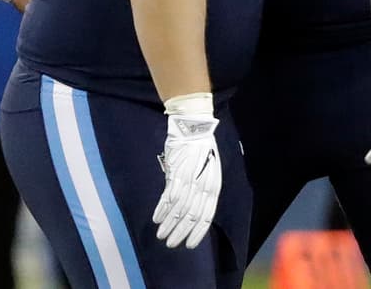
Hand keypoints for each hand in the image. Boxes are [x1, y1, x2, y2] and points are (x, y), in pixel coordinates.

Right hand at [153, 94, 220, 248]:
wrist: (193, 125)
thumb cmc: (199, 147)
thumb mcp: (205, 169)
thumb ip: (198, 187)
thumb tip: (186, 203)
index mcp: (213, 186)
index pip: (207, 217)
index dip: (197, 233)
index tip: (188, 245)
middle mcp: (203, 186)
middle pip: (192, 217)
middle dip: (180, 233)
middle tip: (170, 244)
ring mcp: (190, 180)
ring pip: (180, 210)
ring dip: (169, 225)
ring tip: (161, 235)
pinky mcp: (177, 173)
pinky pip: (169, 197)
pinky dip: (162, 210)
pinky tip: (156, 218)